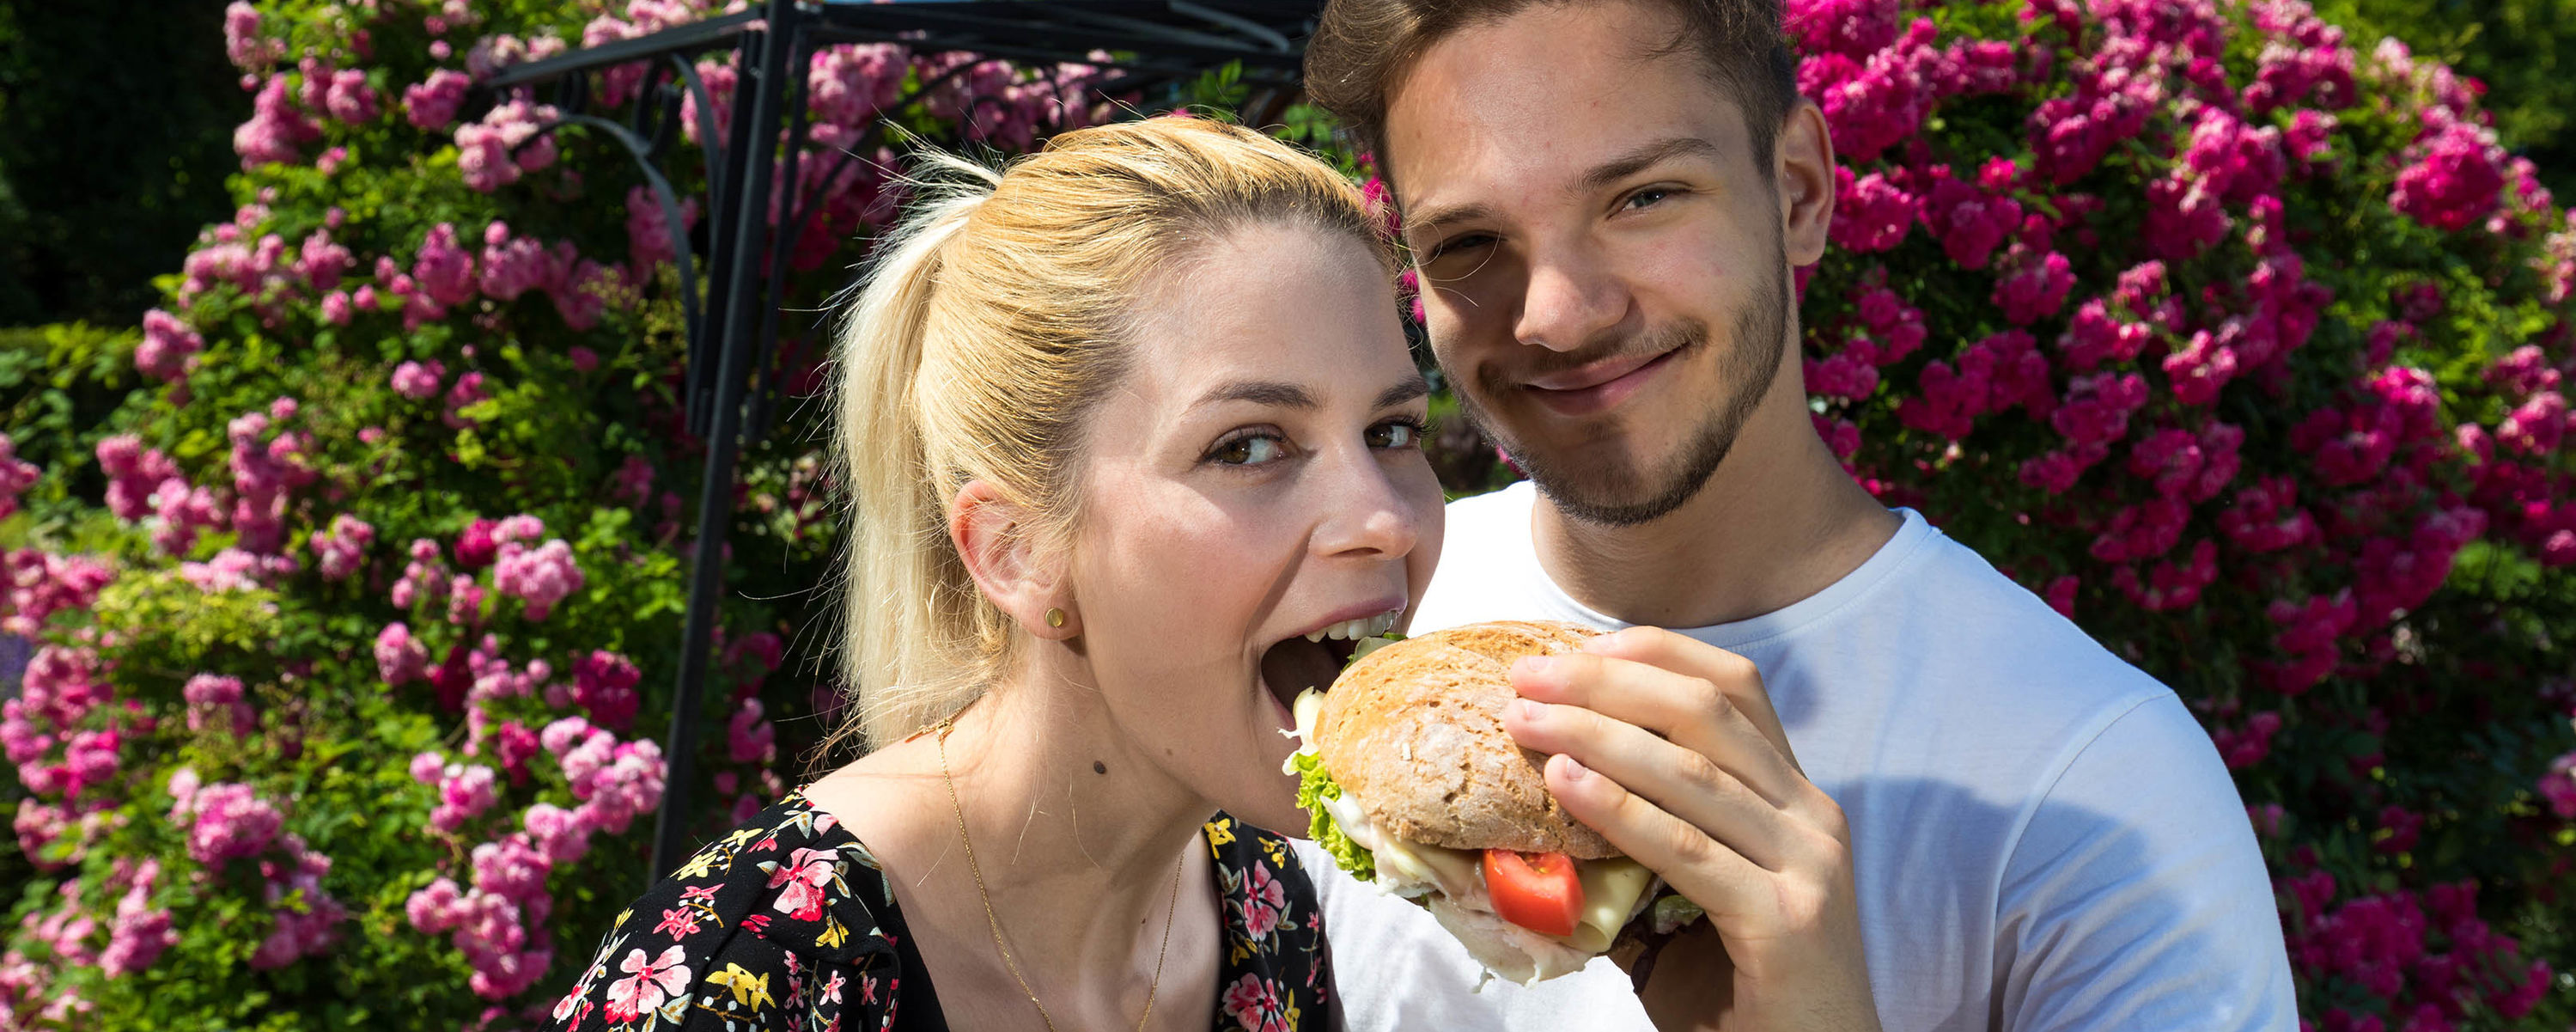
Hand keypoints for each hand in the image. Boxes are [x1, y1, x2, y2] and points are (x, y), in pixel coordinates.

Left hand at [1503, 627, 1880, 1031]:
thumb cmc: (1746, 990)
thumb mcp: (1696, 900)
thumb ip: (1641, 849)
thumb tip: (1544, 798)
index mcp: (1794, 798)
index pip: (1732, 689)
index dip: (1655, 654)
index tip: (1575, 648)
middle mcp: (1811, 817)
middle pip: (1707, 712)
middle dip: (1609, 684)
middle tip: (1527, 677)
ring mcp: (1807, 866)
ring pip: (1694, 773)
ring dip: (1597, 736)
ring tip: (1525, 722)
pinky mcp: (1785, 921)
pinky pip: (1688, 850)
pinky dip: (1621, 809)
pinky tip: (1566, 785)